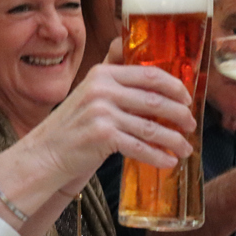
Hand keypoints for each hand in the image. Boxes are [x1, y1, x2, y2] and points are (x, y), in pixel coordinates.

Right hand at [19, 62, 195, 186]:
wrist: (44, 154)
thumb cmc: (72, 128)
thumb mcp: (90, 95)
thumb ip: (116, 84)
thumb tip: (155, 82)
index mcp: (103, 74)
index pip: (148, 74)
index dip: (174, 86)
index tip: (187, 98)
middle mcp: (102, 89)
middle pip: (154, 99)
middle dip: (179, 114)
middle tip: (191, 125)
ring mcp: (102, 112)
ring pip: (151, 126)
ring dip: (173, 139)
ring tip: (185, 148)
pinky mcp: (102, 136)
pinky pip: (140, 146)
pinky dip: (157, 156)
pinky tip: (168, 162)